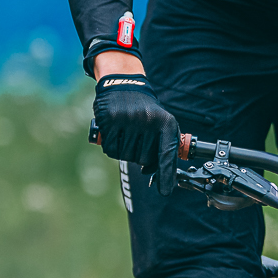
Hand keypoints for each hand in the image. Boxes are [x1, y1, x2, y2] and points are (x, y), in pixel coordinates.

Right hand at [92, 73, 178, 193]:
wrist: (124, 85)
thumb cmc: (145, 112)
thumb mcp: (162, 124)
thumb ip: (163, 148)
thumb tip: (152, 172)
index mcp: (165, 123)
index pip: (167, 154)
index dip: (165, 174)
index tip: (165, 192)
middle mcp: (148, 121)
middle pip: (144, 159)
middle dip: (140, 155)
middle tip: (138, 139)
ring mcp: (128, 120)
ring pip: (126, 156)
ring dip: (125, 151)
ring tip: (127, 133)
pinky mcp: (110, 120)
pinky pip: (111, 149)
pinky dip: (113, 147)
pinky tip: (116, 134)